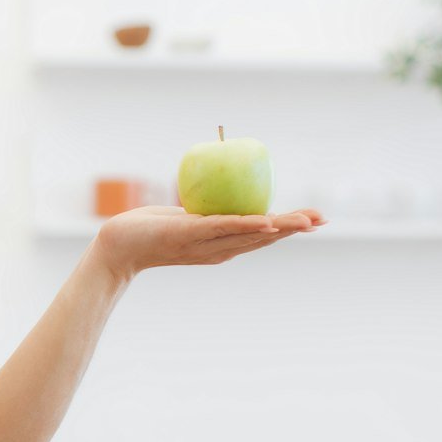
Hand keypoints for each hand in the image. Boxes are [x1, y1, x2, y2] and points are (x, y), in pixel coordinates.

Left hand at [96, 205, 325, 280]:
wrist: (119, 245)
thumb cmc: (150, 230)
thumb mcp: (185, 221)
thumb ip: (206, 215)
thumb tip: (222, 191)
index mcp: (221, 246)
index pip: (261, 237)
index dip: (289, 229)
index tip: (314, 221)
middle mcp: (218, 250)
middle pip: (264, 239)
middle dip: (294, 229)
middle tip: (322, 220)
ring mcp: (205, 244)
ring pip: (250, 235)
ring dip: (280, 228)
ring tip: (306, 221)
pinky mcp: (189, 233)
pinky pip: (222, 227)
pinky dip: (246, 225)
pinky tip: (267, 221)